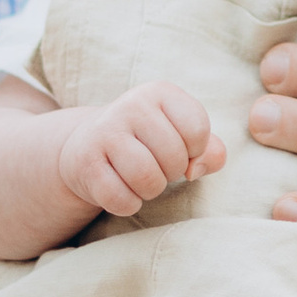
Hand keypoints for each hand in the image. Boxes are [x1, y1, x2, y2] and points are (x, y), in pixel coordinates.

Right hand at [55, 79, 224, 218]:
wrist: (87, 144)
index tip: (179, 148)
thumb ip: (210, 151)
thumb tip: (195, 170)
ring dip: (151, 190)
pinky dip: (128, 204)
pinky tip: (121, 189)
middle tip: (155, 165)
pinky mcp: (85, 162)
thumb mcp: (183, 136)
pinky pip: (121, 199)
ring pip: (148, 179)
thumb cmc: (148, 142)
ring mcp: (104, 132)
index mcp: (159, 92)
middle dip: (171, 173)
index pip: (197, 129)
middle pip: (175, 159)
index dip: (195, 150)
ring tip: (141, 179)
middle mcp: (131, 105)